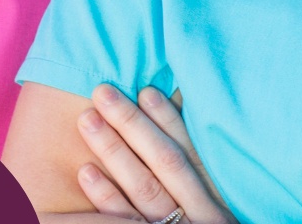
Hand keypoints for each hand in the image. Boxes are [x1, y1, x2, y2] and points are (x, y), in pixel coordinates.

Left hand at [74, 84, 233, 222]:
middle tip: (103, 91)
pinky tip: (85, 171)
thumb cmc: (204, 220)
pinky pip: (125, 223)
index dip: (169, 120)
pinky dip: (106, 198)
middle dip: (132, 125)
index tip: (145, 90)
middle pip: (165, 164)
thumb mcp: (210, 197)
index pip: (191, 152)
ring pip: (144, 190)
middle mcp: (200, 217)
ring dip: (113, 151)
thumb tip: (176, 104)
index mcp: (216, 198)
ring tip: (87, 119)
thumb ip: (195, 164)